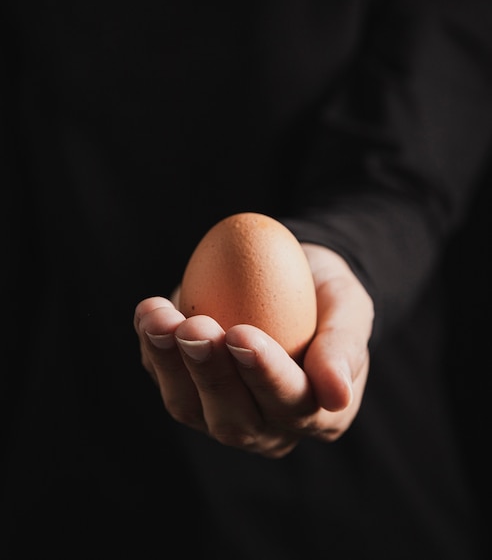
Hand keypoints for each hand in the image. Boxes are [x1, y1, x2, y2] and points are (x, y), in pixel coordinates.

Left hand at [133, 244, 372, 457]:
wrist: (288, 279)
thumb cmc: (326, 297)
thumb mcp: (349, 309)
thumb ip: (344, 349)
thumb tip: (337, 396)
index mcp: (316, 416)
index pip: (291, 404)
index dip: (264, 374)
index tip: (242, 335)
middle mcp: (267, 428)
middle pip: (234, 418)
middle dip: (210, 373)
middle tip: (195, 329)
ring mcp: (222, 413)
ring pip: (189, 407)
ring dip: (169, 363)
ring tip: (160, 319)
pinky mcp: (188, 391)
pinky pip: (163, 379)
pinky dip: (151, 347)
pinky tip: (149, 313)